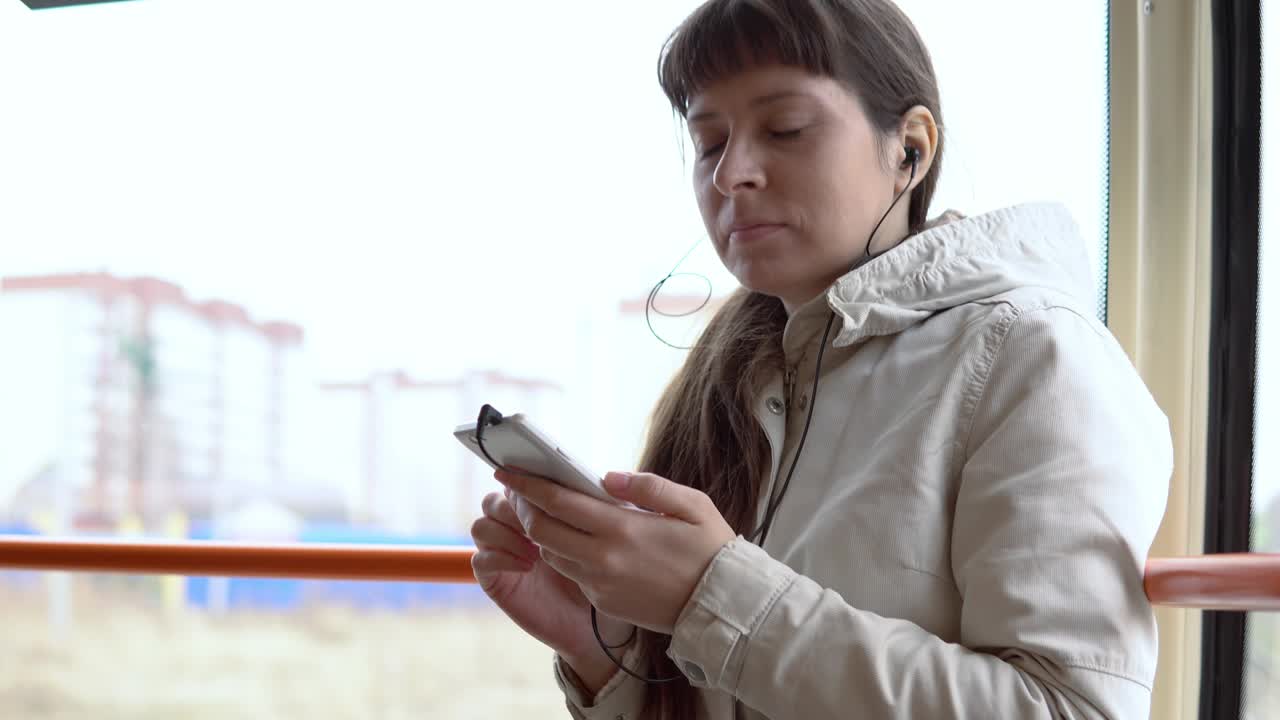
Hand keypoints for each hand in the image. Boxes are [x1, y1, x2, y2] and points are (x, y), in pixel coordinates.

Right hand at [469, 488, 635, 671]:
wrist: (594, 625)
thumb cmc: (600, 577)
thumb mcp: (599, 539)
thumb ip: (591, 508)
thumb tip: (602, 478)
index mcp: (537, 513)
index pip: (518, 486)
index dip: (525, 483)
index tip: (544, 489)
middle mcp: (513, 530)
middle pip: (493, 500)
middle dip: (513, 508)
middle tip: (537, 521)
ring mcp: (501, 554)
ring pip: (481, 526)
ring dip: (506, 532)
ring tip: (535, 548)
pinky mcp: (494, 580)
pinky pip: (479, 559)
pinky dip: (501, 557)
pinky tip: (528, 565)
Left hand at [495, 469, 736, 633]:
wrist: (723, 605)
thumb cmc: (711, 549)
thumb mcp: (692, 504)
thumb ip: (647, 486)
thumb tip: (608, 477)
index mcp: (622, 529)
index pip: (557, 502)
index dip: (526, 485)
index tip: (507, 470)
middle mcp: (604, 559)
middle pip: (541, 530)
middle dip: (523, 508)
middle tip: (521, 491)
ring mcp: (601, 585)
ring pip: (552, 554)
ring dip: (543, 532)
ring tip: (547, 512)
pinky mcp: (604, 602)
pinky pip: (573, 574)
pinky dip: (567, 554)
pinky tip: (578, 540)